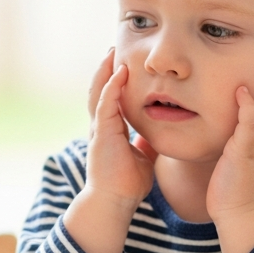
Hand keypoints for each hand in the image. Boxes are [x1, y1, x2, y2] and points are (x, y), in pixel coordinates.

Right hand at [83, 49, 157, 212]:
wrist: (115, 202)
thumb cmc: (127, 184)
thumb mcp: (142, 158)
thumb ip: (145, 145)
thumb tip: (155, 137)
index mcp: (110, 131)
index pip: (111, 99)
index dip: (115, 82)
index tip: (123, 65)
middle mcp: (101, 126)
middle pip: (100, 90)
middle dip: (106, 70)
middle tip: (114, 50)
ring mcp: (99, 129)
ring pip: (98, 93)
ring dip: (105, 72)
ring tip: (112, 53)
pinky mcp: (102, 134)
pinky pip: (105, 105)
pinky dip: (111, 87)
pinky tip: (119, 73)